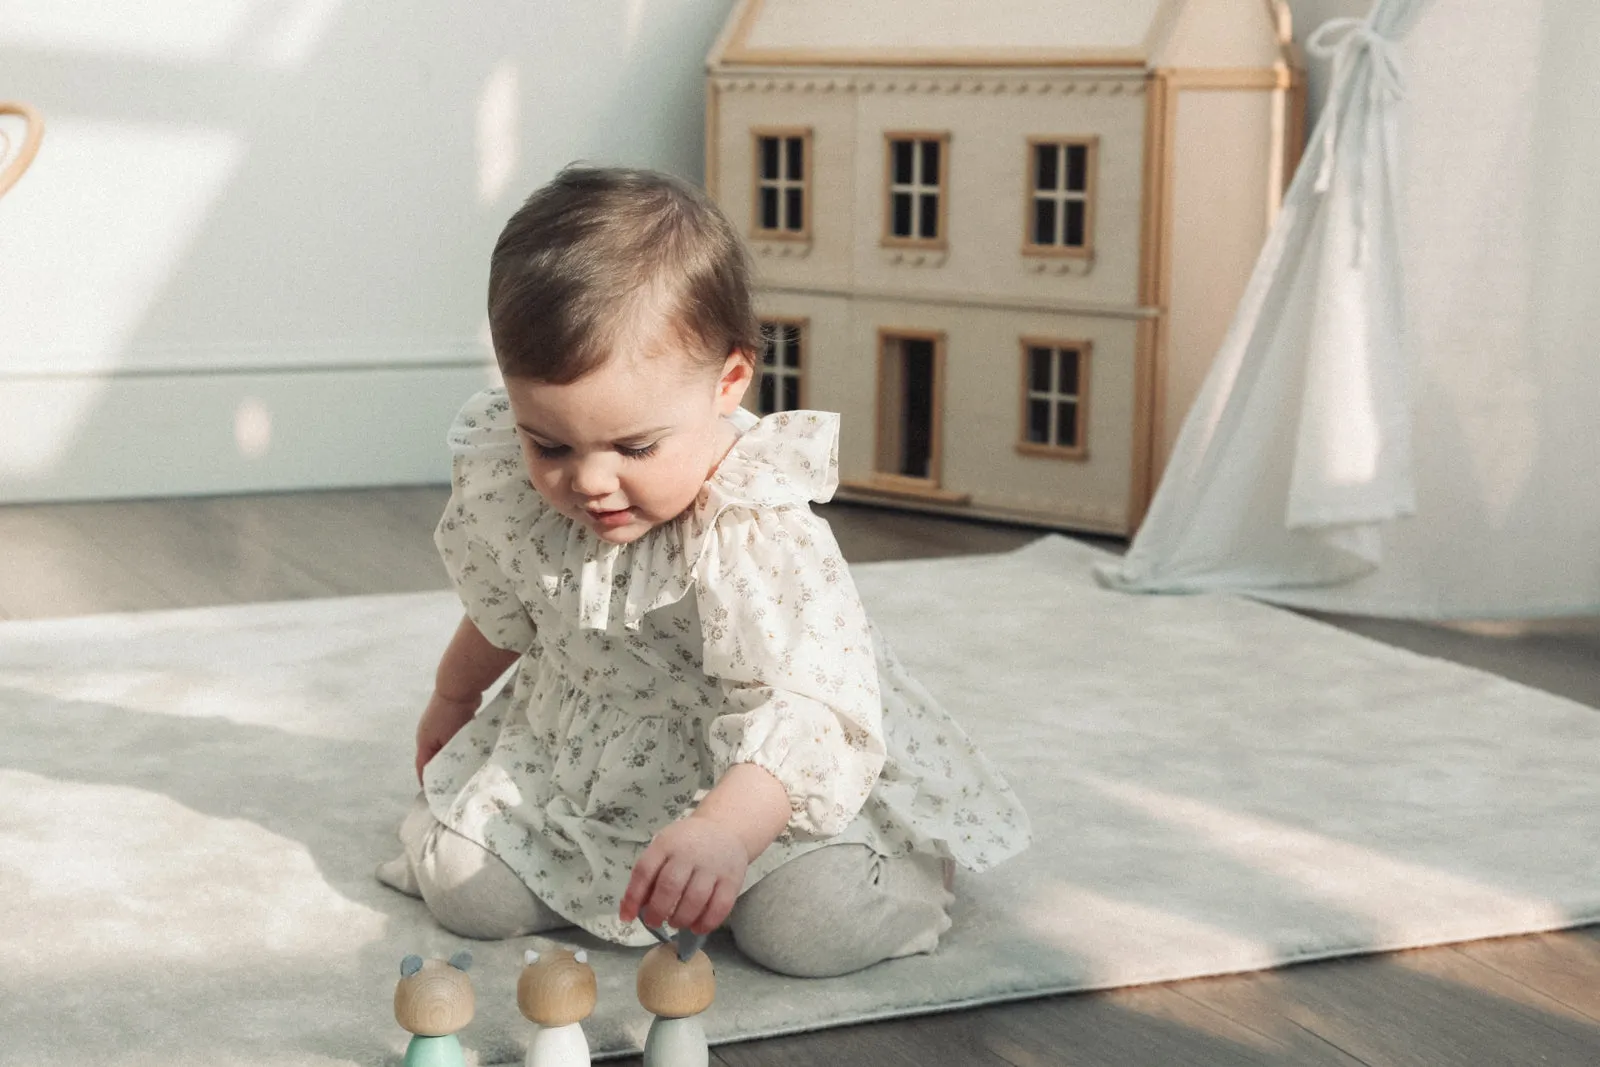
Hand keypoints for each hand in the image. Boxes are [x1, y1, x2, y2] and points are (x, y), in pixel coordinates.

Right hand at [414, 690, 478, 783]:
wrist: (459, 688)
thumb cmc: (450, 717)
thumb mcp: (445, 741)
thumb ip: (443, 758)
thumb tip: (444, 774)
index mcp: (422, 742)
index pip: (422, 768)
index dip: (428, 783)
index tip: (438, 797)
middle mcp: (427, 735)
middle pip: (432, 759)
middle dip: (442, 772)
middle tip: (455, 788)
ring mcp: (438, 726)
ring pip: (444, 748)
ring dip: (452, 758)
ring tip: (465, 773)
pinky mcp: (451, 719)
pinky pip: (454, 738)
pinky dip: (459, 747)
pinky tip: (471, 754)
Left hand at [619, 816, 748, 935]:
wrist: (725, 828)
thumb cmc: (686, 844)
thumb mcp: (662, 850)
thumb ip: (646, 878)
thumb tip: (628, 911)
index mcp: (666, 843)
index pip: (645, 870)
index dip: (633, 897)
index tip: (627, 917)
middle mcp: (690, 853)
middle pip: (670, 886)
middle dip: (658, 911)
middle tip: (655, 921)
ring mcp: (713, 866)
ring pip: (695, 899)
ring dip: (681, 919)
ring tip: (675, 923)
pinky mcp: (732, 879)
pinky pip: (720, 906)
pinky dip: (706, 923)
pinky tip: (696, 927)